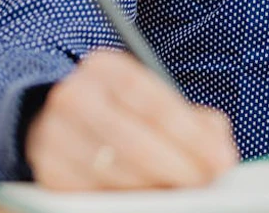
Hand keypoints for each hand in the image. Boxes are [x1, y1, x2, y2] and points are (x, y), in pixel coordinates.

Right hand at [25, 50, 237, 189]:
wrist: (64, 122)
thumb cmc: (127, 113)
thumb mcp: (158, 102)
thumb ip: (196, 123)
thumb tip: (222, 158)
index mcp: (106, 68)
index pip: (153, 101)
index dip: (191, 135)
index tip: (221, 161)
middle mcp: (74, 96)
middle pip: (131, 139)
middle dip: (176, 167)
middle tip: (207, 184)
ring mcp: (52, 135)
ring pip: (110, 171)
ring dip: (152, 191)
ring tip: (186, 198)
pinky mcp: (46, 172)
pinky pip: (88, 194)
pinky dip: (123, 203)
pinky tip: (150, 205)